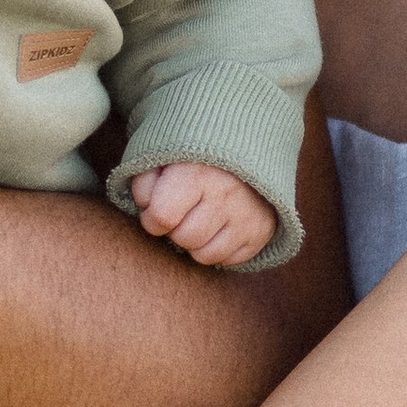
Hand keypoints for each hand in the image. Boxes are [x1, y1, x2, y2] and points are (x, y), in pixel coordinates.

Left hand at [132, 160, 274, 268]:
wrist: (242, 145)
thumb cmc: (190, 156)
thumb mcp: (160, 157)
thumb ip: (144, 182)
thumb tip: (146, 209)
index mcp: (196, 174)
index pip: (161, 217)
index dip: (151, 218)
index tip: (155, 208)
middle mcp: (225, 195)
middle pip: (184, 238)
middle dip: (175, 230)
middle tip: (181, 212)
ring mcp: (246, 215)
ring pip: (205, 255)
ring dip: (195, 242)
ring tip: (199, 219)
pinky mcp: (262, 230)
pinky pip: (228, 261)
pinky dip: (218, 249)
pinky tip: (218, 227)